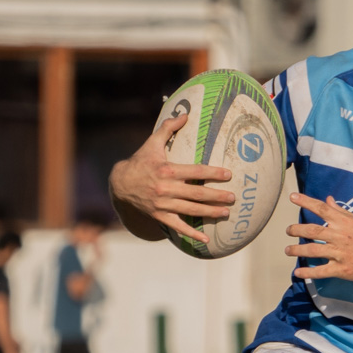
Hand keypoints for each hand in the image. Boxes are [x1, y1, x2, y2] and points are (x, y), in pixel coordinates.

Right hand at [108, 112, 234, 243]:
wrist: (120, 184)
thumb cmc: (140, 162)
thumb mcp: (152, 143)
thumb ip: (168, 128)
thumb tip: (185, 114)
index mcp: (167, 170)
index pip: (195, 172)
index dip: (212, 173)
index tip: (228, 175)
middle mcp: (166, 189)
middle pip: (197, 194)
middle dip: (217, 196)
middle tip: (233, 198)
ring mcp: (163, 205)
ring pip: (191, 210)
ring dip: (210, 213)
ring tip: (226, 213)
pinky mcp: (160, 216)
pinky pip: (178, 226)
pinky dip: (191, 233)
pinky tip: (205, 239)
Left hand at [285, 193, 352, 284]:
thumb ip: (342, 212)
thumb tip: (328, 200)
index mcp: (346, 222)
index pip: (322, 208)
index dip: (306, 202)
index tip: (292, 197)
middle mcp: (341, 236)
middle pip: (312, 231)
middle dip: (297, 230)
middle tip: (288, 230)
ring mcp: (341, 254)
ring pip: (313, 250)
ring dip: (297, 250)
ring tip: (288, 250)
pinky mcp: (343, 270)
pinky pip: (321, 271)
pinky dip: (307, 272)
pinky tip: (297, 272)